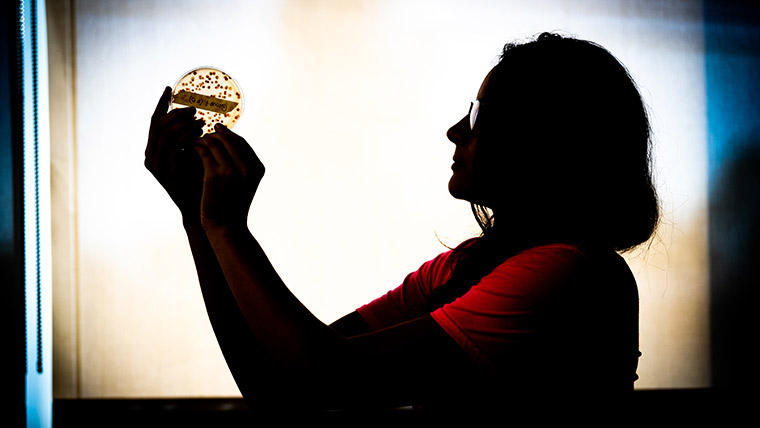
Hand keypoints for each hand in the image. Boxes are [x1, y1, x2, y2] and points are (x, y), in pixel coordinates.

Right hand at [144, 87, 205, 218]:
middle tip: (195, 110)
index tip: (169, 88)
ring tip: (201, 122)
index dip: (161, 104)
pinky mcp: (163, 169)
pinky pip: (173, 143)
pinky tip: (200, 133)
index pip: (154, 121)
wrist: (201, 207)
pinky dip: (187, 134)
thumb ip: (191, 137)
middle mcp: (150, 156)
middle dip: (177, 113)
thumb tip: (199, 117)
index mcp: (155, 151)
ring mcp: (155, 163)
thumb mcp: (195, 154)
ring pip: (165, 131)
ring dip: (184, 123)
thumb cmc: (202, 180)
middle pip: (158, 123)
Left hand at [194, 124, 263, 229]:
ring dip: (203, 140)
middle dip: (214, 135)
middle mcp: (247, 167)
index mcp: (257, 168)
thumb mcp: (244, 182)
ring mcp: (232, 171)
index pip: (241, 142)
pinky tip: (190, 150)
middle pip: (228, 139)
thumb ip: (240, 162)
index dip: (227, 134)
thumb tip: (224, 138)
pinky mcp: (215, 175)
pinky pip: (203, 152)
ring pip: (214, 143)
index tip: (216, 130)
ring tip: (194, 143)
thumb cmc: (232, 204)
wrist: (226, 227)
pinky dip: (196, 148)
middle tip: (202, 136)